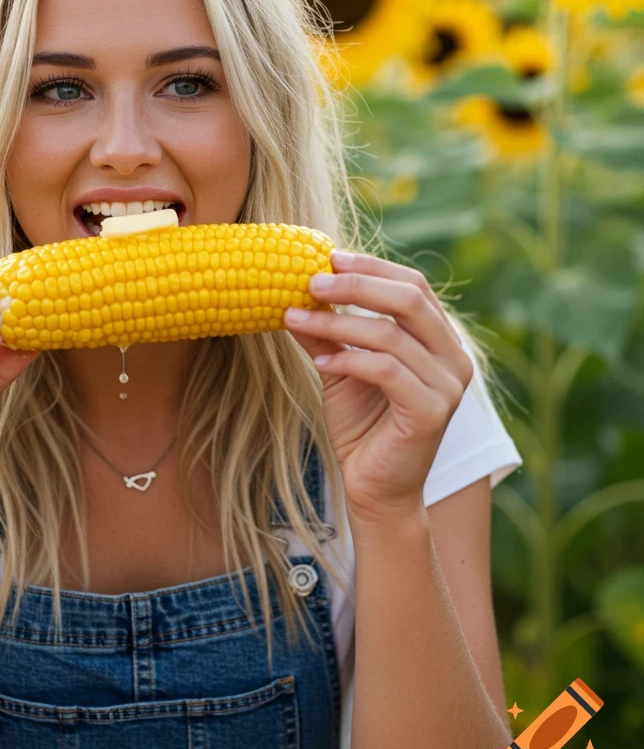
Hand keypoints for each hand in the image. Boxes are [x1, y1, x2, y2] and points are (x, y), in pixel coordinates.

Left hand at [283, 251, 474, 528]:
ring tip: (296, 317)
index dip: (372, 268)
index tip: (327, 258)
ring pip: (391, 333)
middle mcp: (453, 358)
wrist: (375, 489)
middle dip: (356, 285)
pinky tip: (319, 363)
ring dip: (337, 321)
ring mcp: (447, 385)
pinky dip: (348, 360)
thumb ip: (328, 333)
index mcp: (439, 341)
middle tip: (311, 280)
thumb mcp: (340, 369)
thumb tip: (295, 293)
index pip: (413, 286)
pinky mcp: (431, 412)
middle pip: (409, 300)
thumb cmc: (361, 427)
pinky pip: (386, 370)